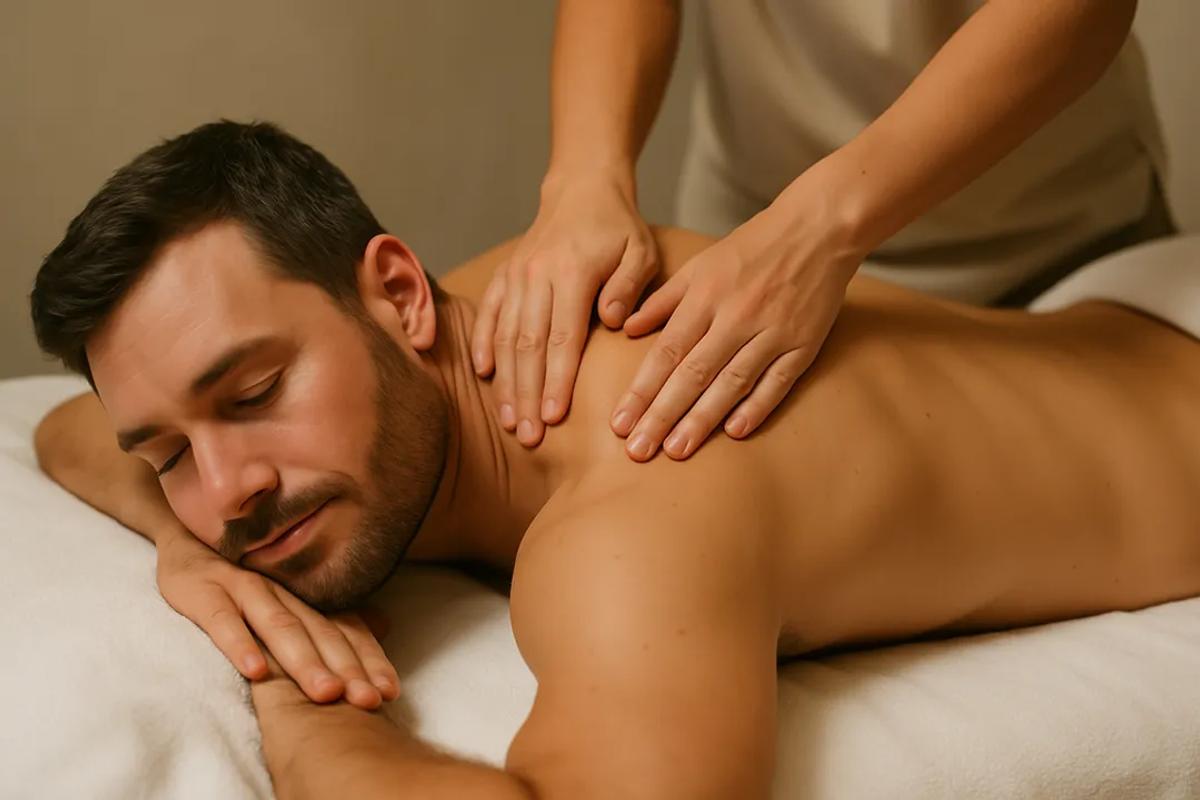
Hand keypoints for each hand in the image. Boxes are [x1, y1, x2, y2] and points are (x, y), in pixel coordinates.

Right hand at [156, 532, 398, 709]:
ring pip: (280, 627)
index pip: (346, 631)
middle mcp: (284, 591)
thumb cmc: (245, 581)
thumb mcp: (292, 597)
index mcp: (306, 596)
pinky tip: (256, 671)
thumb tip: (386, 625)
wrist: (188, 541)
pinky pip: (224, 620)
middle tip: (368, 701)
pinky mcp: (205, 592)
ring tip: (326, 693)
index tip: (389, 693)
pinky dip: (240, 644)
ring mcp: (245, 588)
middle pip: (321, 633)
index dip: (368, 661)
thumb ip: (333, 615)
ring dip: (304, 661)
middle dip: (347, 669)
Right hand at [471, 171, 658, 446]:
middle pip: (527, 345)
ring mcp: (516, 275)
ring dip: (506, 382)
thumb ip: (628, 286)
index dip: (555, 380)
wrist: (581, 189)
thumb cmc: (619, 228)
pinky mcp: (504, 275)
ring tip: (509, 421)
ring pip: (505, 336)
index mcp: (572, 273)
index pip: (562, 338)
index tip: (552, 417)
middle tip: (528, 436)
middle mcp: (536, 275)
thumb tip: (615, 321)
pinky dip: (483, 345)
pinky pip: (488, 314)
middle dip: (526, 394)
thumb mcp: (640, 251)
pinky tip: (484, 376)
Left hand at [613, 200, 862, 460]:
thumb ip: (663, 300)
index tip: (620, 423)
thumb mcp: (699, 266)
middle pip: (692, 373)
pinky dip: (758, 406)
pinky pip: (778, 381)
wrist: (816, 229)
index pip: (666, 352)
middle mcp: (735, 317)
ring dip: (702, 419)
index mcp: (705, 297)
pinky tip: (735, 432)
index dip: (642, 390)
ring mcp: (771, 332)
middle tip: (639, 450)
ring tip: (677, 450)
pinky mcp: (803, 344)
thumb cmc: (751, 249)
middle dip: (662, 414)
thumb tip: (626, 329)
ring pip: (731, 382)